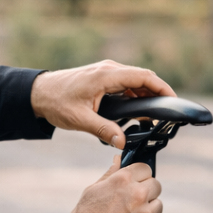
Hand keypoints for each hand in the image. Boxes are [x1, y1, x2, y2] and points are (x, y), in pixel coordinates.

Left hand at [31, 60, 175, 149]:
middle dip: (158, 93)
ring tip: (155, 116)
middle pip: (143, 78)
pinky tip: (137, 111)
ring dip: (146, 95)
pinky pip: (126, 84)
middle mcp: (109, 69)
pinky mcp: (103, 78)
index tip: (174, 100)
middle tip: (168, 113)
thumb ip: (103, 130)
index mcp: (106, 75)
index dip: (162, 88)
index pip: (143, 77)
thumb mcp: (80, 119)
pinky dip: (136, 95)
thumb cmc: (56, 103)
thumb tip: (122, 142)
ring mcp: (106, 72)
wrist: (38, 93)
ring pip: (135, 81)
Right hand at [68, 156, 163, 212]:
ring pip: (158, 205)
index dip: (139, 176)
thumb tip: (118, 160)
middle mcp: (138, 194)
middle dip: (147, 191)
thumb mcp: (93, 190)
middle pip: (155, 185)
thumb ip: (110, 174)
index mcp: (123, 180)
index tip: (136, 182)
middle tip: (133, 202)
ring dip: (148, 210)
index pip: (145, 168)